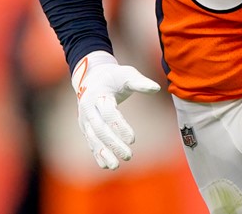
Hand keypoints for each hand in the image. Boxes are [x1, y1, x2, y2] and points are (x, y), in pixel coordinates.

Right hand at [71, 50, 160, 168]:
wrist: (92, 77)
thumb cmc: (114, 76)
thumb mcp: (127, 74)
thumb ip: (140, 82)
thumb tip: (156, 88)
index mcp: (98, 94)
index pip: (109, 113)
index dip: (120, 127)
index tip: (133, 140)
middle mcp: (88, 108)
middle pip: (100, 129)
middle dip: (113, 143)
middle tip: (129, 156)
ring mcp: (85, 119)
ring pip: (93, 138)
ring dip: (104, 153)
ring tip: (116, 166)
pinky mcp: (86, 127)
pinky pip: (91, 142)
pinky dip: (98, 154)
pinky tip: (106, 165)